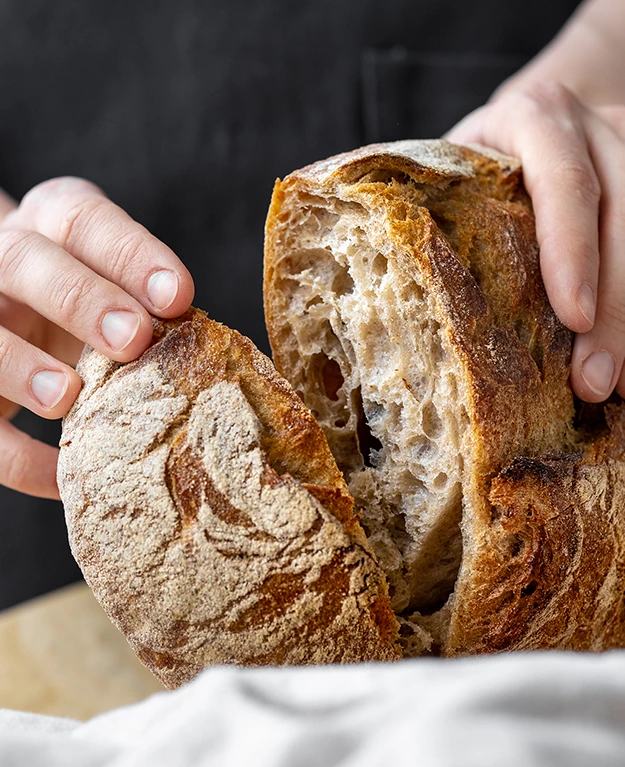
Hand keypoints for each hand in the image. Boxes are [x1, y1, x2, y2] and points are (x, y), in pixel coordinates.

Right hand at [0, 177, 193, 498]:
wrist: (19, 310)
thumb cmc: (92, 300)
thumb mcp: (117, 285)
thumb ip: (148, 304)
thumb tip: (214, 359)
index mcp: (55, 225)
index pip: (88, 222)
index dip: (133, 256)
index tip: (179, 298)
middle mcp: (7, 259)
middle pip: (24, 261)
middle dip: (80, 300)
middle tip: (132, 339)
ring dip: (21, 365)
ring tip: (68, 397)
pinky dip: (16, 456)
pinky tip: (61, 477)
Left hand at [445, 80, 624, 403]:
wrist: (541, 112)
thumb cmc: (479, 157)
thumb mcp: (453, 165)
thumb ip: (434, 209)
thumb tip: (385, 298)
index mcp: (533, 120)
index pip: (564, 182)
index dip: (572, 250)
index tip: (574, 318)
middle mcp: (592, 129)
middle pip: (621, 217)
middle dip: (615, 308)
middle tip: (597, 381)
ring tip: (617, 382)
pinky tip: (623, 349)